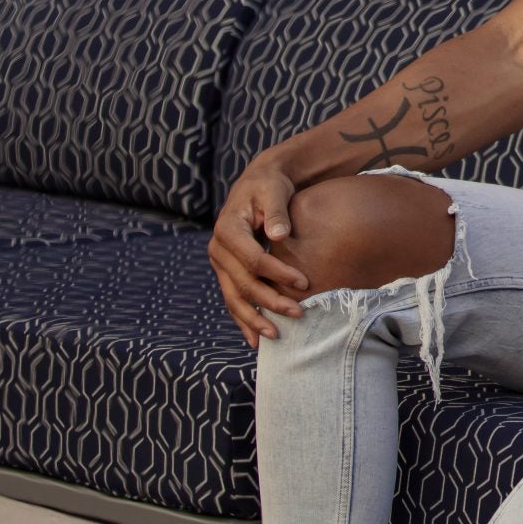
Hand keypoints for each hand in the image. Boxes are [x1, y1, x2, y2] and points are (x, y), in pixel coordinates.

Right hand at [208, 160, 312, 346]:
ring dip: (253, 319)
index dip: (277, 273)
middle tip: (299, 313)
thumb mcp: (274, 191)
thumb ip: (276, 213)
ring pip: (233, 297)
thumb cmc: (269, 187)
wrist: (257, 184)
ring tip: (275, 336)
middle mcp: (218, 249)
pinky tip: (255, 338)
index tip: (304, 282)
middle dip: (270, 301)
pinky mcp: (226, 272)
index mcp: (228, 229)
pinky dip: (243, 319)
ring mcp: (220, 263)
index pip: (252, 259)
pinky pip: (232, 299)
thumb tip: (279, 236)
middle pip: (242, 283)